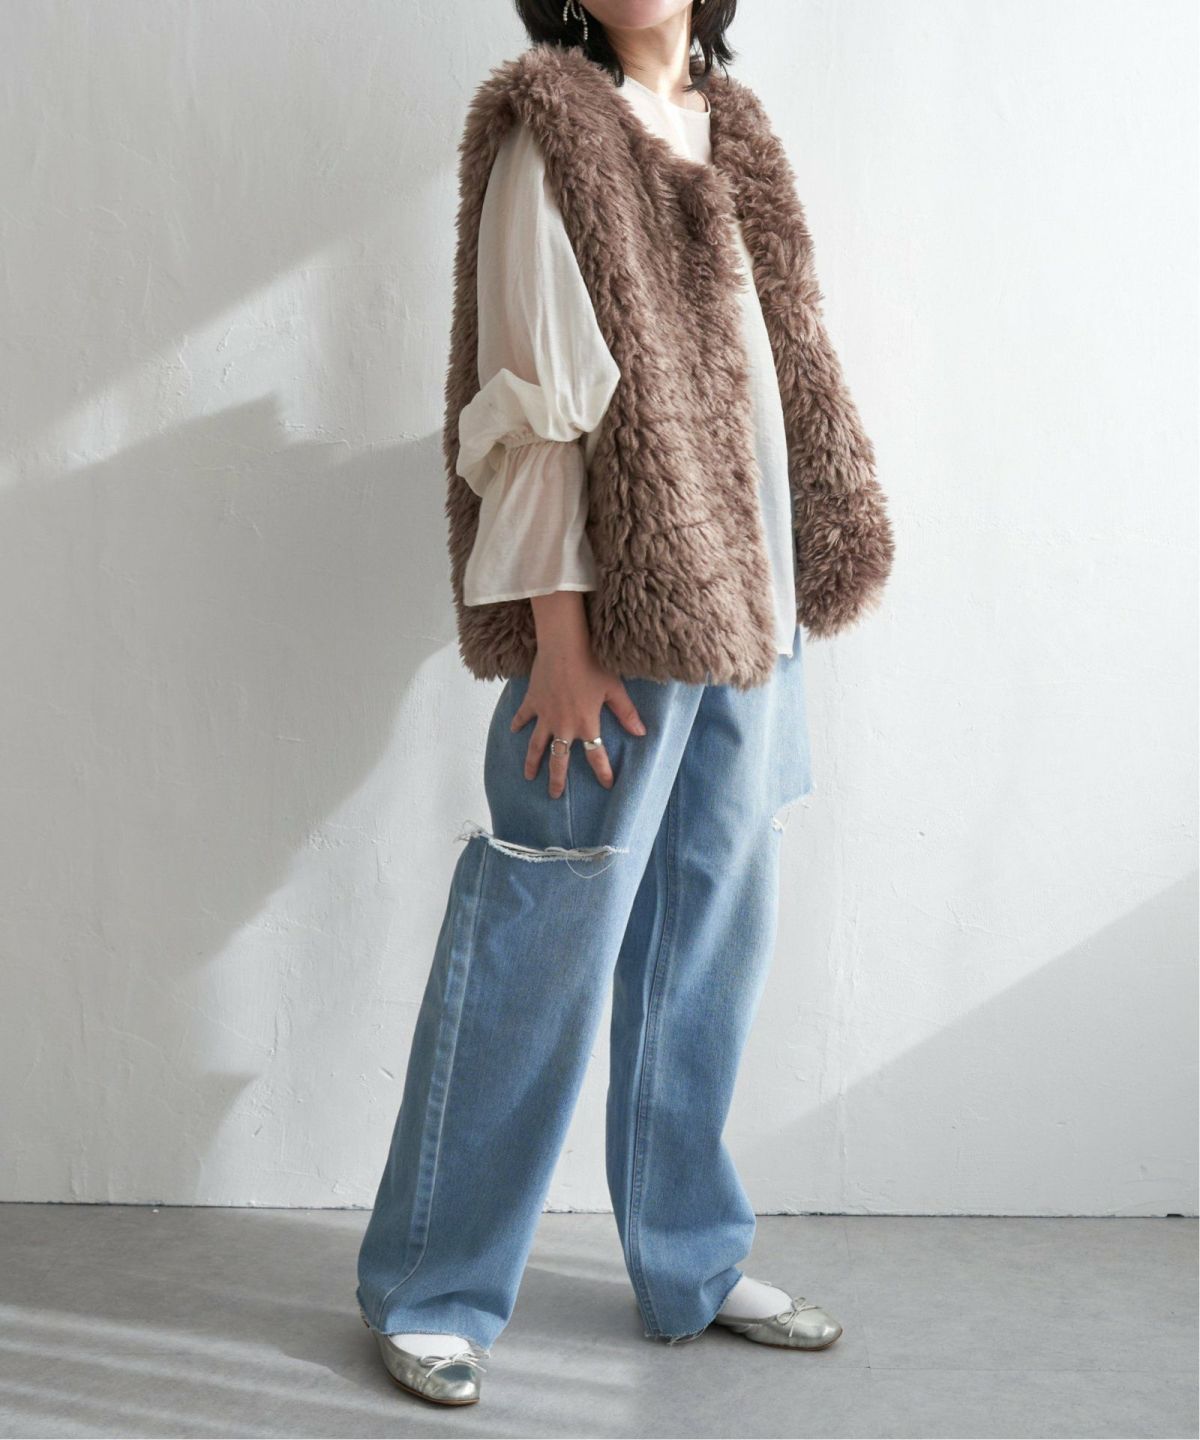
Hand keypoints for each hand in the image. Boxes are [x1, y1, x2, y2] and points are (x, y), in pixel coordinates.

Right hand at [513, 593, 646, 798]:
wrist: (564, 645)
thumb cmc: (593, 664)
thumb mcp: (614, 689)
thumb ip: (626, 713)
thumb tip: (641, 733)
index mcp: (586, 724)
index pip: (595, 755)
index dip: (602, 771)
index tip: (607, 784)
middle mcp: (563, 725)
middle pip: (559, 760)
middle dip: (557, 780)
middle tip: (554, 794)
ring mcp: (545, 715)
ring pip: (537, 745)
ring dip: (532, 762)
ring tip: (529, 776)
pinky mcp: (532, 701)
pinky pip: (522, 717)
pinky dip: (517, 724)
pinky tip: (513, 731)